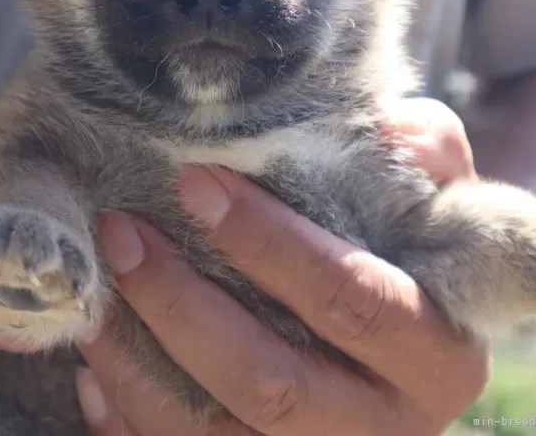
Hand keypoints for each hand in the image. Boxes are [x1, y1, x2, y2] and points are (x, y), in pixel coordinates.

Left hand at [78, 98, 487, 435]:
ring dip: (138, 363)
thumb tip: (400, 129)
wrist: (410, 343)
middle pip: (269, 382)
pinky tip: (94, 364)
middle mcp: (383, 428)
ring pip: (215, 433)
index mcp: (436, 357)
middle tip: (122, 231)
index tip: (195, 182)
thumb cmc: (415, 259)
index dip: (268, 242)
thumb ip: (433, 155)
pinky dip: (129, 418)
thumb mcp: (441, 201)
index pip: (348, 298)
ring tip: (96, 290)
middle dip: (181, 304)